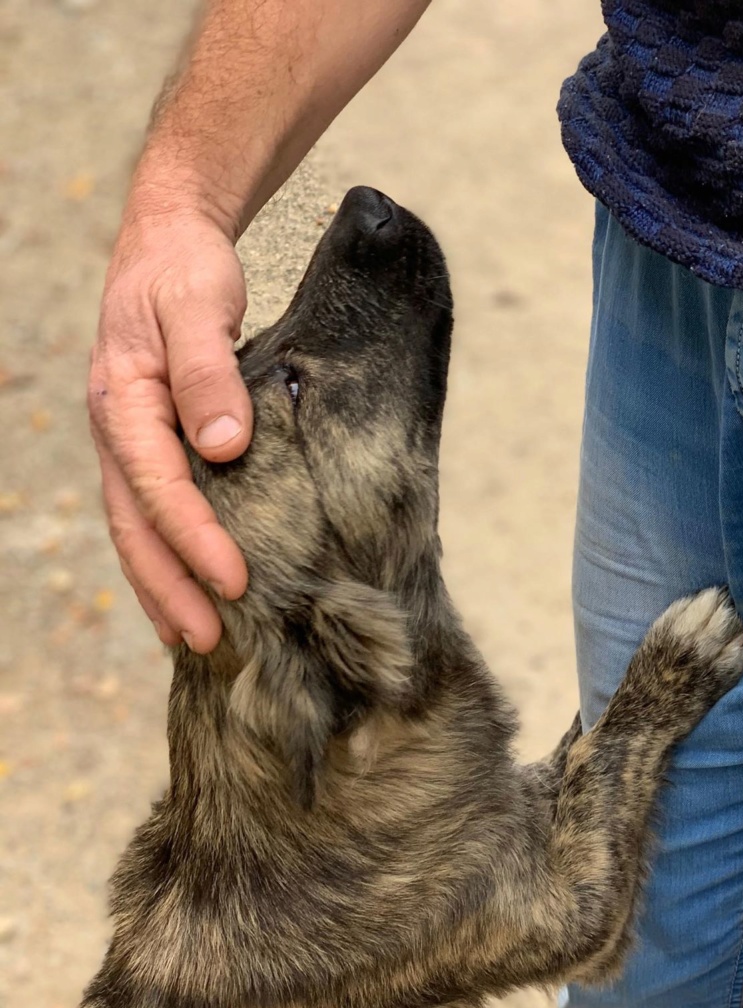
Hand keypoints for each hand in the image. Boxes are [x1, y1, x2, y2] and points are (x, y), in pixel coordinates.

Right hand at [88, 206, 251, 650]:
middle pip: (136, 527)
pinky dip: (166, 559)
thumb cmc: (186, 270)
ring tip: (195, 640)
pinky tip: (189, 593)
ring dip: (163, 587)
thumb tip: (223, 446)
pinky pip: (150, 514)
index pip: (160, 487)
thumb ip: (209, 371)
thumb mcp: (199, 304)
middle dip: (170, 588)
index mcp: (124, 400)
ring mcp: (127, 443)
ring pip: (136, 530)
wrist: (167, 242)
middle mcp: (117, 431)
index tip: (236, 583)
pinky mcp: (148, 447)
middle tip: (208, 641)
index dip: (196, 540)